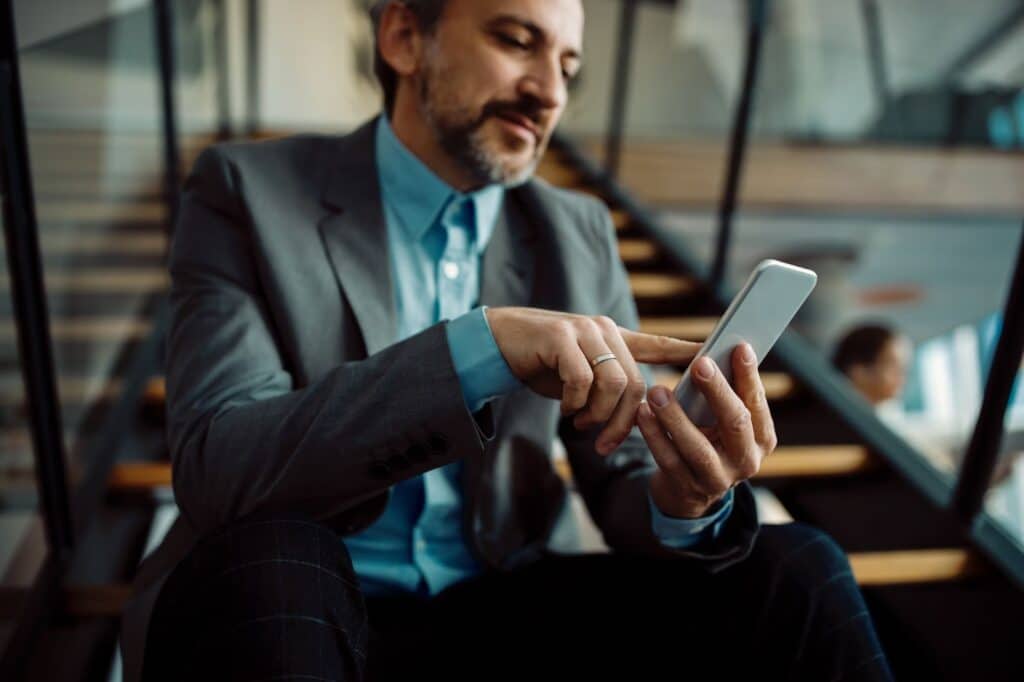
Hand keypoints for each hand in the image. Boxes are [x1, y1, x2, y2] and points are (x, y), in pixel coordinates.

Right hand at [485, 307, 700, 453]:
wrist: (498, 344)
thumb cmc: (542, 364)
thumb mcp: (580, 377)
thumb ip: (607, 388)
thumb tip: (633, 419)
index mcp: (613, 338)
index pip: (657, 344)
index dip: (684, 351)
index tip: (711, 357)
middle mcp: (603, 330)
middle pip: (634, 382)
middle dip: (623, 421)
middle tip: (605, 443)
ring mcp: (583, 330)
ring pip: (613, 382)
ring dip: (599, 414)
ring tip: (582, 424)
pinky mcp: (560, 336)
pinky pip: (582, 381)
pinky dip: (576, 404)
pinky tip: (566, 411)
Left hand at [636, 343, 777, 518]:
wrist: (689, 491)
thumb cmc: (707, 438)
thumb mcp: (722, 421)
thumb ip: (724, 393)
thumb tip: (720, 350)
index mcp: (762, 439)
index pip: (756, 403)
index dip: (749, 376)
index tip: (739, 347)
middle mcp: (746, 461)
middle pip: (735, 423)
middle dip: (717, 391)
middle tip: (700, 364)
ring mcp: (717, 479)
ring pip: (697, 447)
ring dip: (676, 416)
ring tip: (656, 390)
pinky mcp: (687, 489)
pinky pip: (668, 460)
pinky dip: (654, 435)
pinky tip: (642, 413)